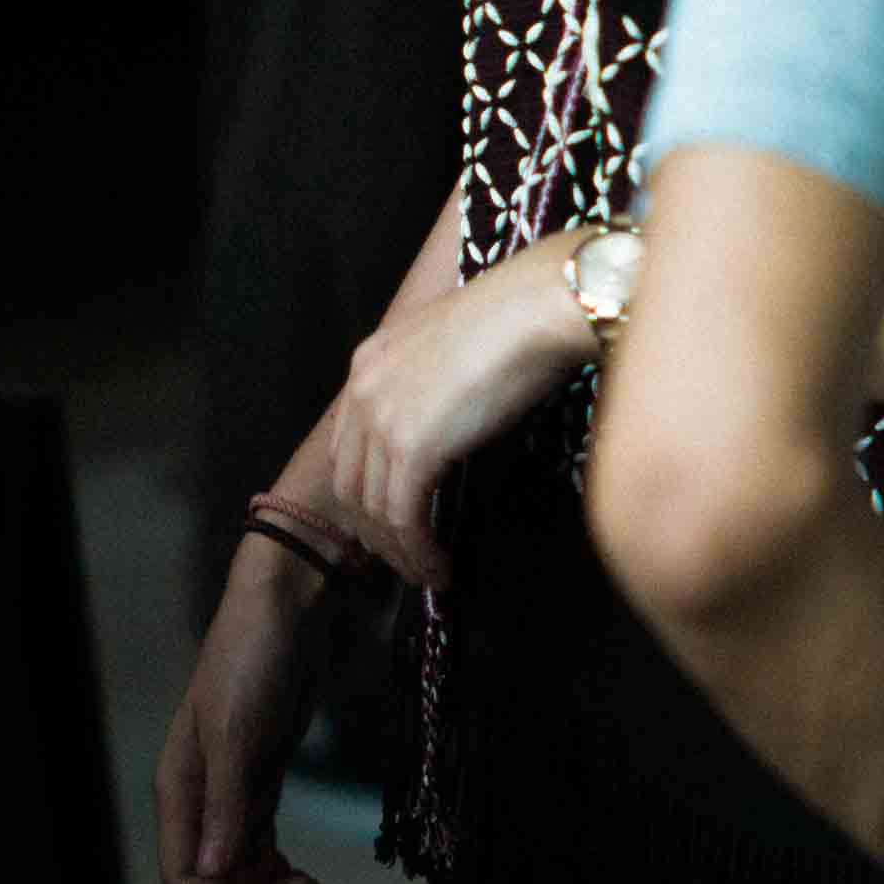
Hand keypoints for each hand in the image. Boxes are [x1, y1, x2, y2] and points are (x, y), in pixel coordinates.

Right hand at [153, 547, 328, 883]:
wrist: (286, 606)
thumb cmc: (254, 659)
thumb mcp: (240, 734)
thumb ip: (228, 806)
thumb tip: (214, 875)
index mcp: (180, 787)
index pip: (185, 876)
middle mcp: (198, 794)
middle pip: (212, 881)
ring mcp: (229, 786)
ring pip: (236, 867)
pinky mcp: (259, 775)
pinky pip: (256, 842)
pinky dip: (275, 866)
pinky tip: (301, 871)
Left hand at [321, 239, 598, 586]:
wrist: (533, 309)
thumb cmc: (515, 320)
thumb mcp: (452, 350)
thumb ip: (432, 387)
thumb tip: (447, 427)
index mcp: (368, 363)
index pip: (349, 447)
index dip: (367, 494)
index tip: (395, 524)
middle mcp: (362, 391)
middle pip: (350, 484)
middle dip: (376, 533)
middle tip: (409, 560)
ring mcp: (381, 420)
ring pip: (373, 510)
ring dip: (400, 552)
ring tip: (429, 574)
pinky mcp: (410, 448)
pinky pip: (403, 518)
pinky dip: (418, 551)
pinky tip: (441, 567)